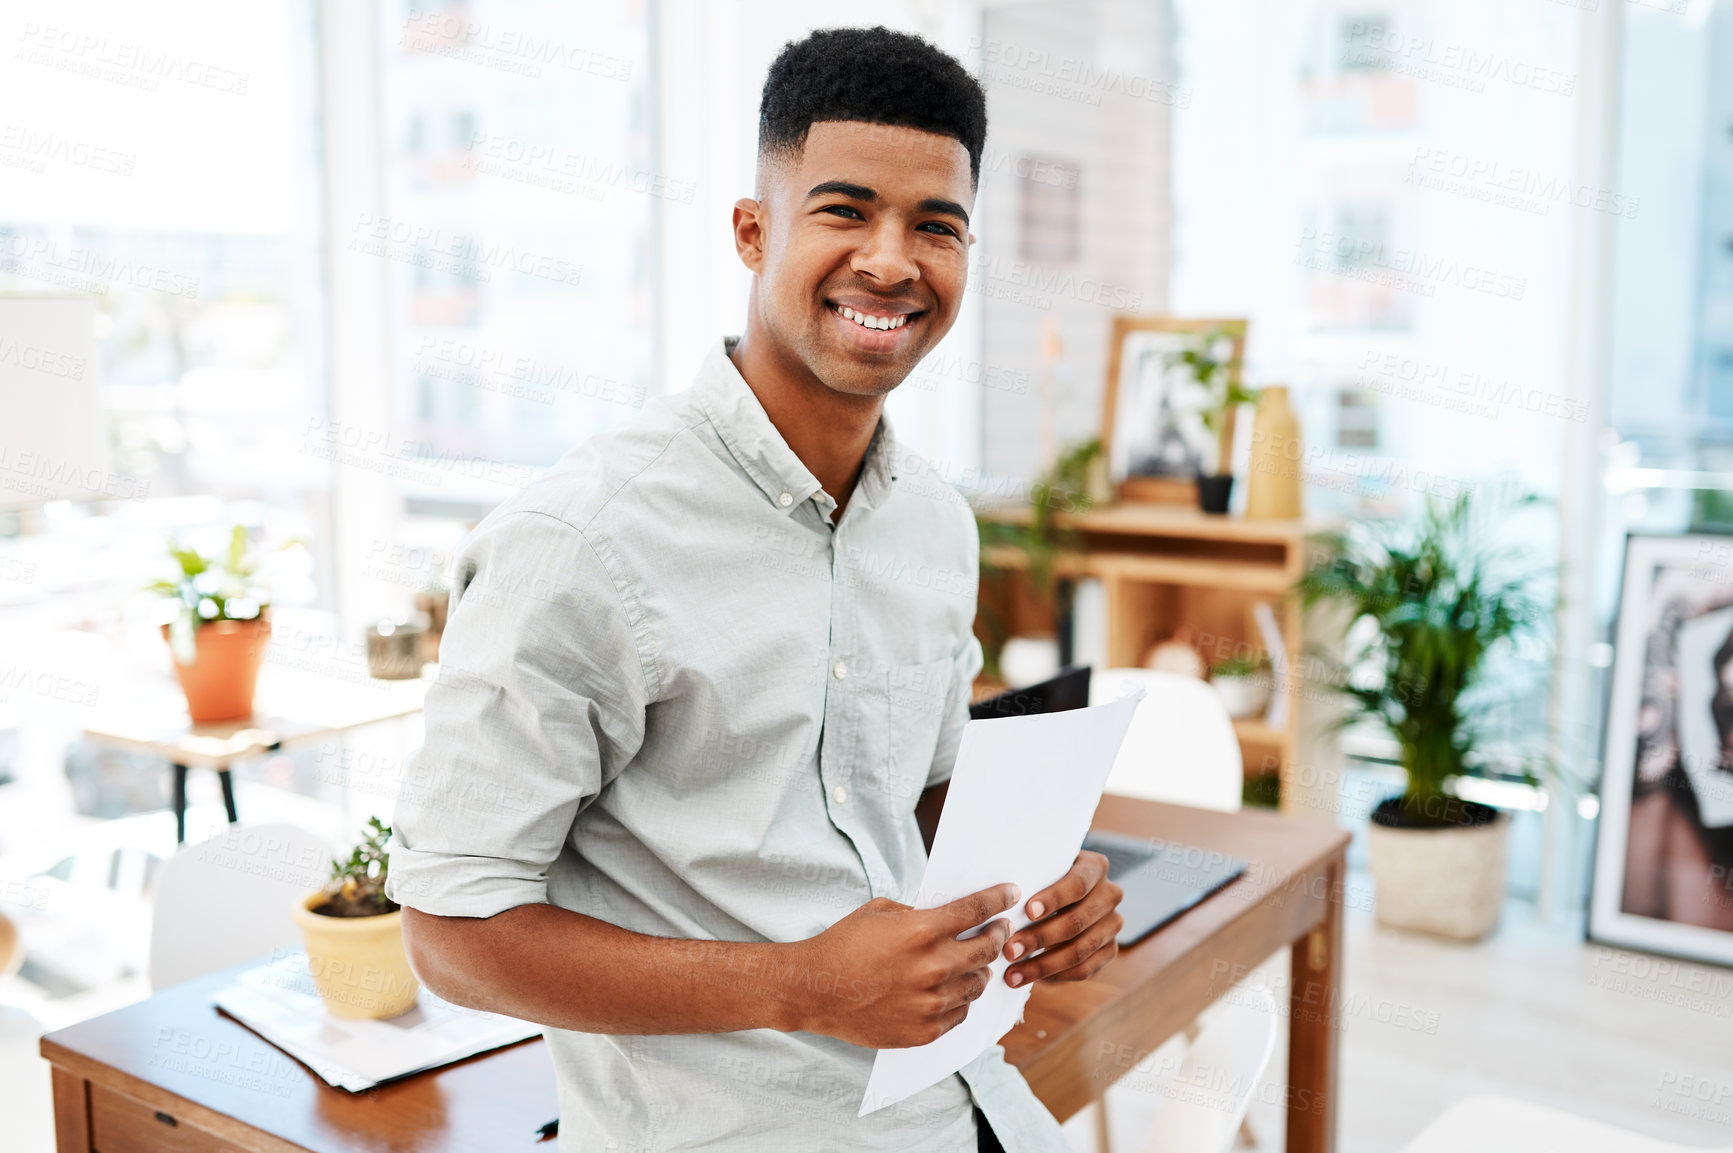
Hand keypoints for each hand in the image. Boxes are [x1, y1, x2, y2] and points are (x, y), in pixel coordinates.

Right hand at [791, 883, 1018, 1047]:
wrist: (815, 990)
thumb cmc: (843, 945)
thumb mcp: (880, 911)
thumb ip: (918, 914)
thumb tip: (948, 917)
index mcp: (922, 930)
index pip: (976, 910)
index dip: (998, 899)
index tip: (1010, 894)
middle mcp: (933, 967)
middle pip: (987, 949)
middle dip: (998, 935)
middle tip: (1000, 929)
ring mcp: (930, 1003)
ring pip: (977, 984)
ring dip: (980, 969)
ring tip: (976, 962)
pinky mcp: (924, 1030)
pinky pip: (959, 1013)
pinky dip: (960, 999)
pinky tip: (954, 990)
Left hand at [1002, 851, 1122, 987]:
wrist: (1059, 898)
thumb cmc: (1041, 881)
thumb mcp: (1040, 871)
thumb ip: (1031, 878)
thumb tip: (1003, 897)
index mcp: (1095, 867)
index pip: (1078, 884)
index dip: (1054, 899)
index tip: (1028, 912)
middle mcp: (1110, 894)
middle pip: (1077, 921)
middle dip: (1040, 938)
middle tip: (1009, 950)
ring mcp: (1113, 924)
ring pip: (1080, 950)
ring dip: (1043, 965)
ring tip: (1013, 973)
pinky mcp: (1110, 949)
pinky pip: (1085, 969)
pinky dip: (1056, 976)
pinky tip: (1031, 979)